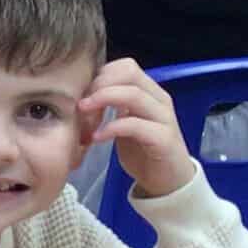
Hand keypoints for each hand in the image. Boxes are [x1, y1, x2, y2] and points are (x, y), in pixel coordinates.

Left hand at [80, 58, 196, 198]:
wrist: (168, 181)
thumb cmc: (143, 151)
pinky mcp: (163, 139)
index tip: (81, 93)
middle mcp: (159, 99)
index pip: (125, 66)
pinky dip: (111, 128)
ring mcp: (163, 118)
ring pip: (133, 94)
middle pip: (129, 73)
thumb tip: (82, 96)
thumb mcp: (123, 123)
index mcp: (149, 92)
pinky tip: (96, 138)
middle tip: (80, 103)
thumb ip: (111, 106)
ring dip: (102, 100)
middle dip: (99, 84)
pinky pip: (135, 125)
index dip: (100, 75)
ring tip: (83, 114)